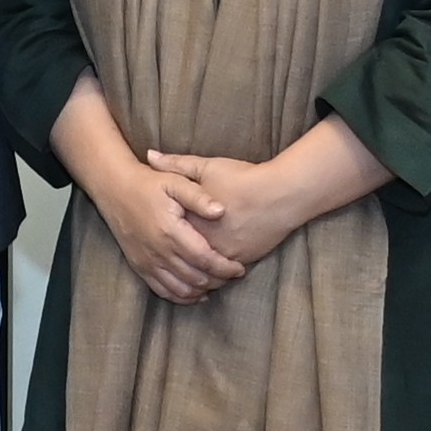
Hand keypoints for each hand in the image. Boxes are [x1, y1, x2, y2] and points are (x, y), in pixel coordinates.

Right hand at [83, 150, 236, 304]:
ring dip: (202, 290)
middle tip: (232, 275)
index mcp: (170, 231)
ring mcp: (147, 262)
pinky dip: (182, 297)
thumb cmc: (148, 183)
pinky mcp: (139, 267)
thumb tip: (221, 211)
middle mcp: (158, 251)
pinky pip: (163, 291)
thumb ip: (199, 197)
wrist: (114, 189)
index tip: (240, 269)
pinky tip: (196, 293)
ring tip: (217, 282)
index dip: (225, 268)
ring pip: (181, 289)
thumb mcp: (175, 181)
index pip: (205, 259)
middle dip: (218, 280)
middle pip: (196, 278)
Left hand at [139, 149, 304, 275]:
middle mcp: (205, 243)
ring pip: (204, 272)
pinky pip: (224, 274)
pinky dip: (218, 273)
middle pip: (183, 259)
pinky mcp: (243, 260)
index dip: (163, 235)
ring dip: (198, 272)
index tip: (160, 233)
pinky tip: (216, 267)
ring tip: (194, 267)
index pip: (169, 235)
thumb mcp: (206, 167)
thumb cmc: (242, 179)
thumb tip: (149, 156)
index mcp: (191, 221)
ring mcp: (224, 255)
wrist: (281, 194)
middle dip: (177, 261)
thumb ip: (176, 164)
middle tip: (172, 259)